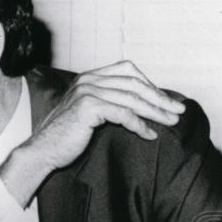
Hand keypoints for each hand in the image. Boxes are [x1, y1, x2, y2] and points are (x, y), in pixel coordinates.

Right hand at [0, 61, 185, 204]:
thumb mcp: (89, 112)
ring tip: (170, 122)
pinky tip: (149, 134)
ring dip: (155, 111)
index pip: (127, 70)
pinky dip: (140, 125)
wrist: (43, 151)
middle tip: (178, 111)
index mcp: (88, 77)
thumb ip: (108, 102)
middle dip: (159, 97)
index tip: (165, 99)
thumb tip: (141, 105)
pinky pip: (123, 114)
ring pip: (132, 98)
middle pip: (134, 83)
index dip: (149, 83)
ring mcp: (87, 92)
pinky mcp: (88, 107)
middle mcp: (88, 80)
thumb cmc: (66, 136)